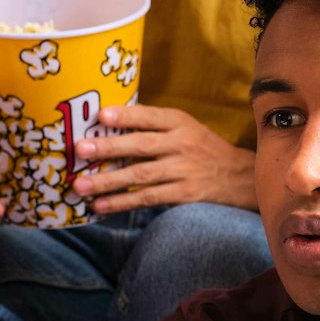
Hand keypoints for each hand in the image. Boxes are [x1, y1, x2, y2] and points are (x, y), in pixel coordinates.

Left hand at [71, 105, 256, 212]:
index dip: (126, 115)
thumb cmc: (201, 148)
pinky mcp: (185, 194)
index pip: (150, 116)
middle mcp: (182, 144)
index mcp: (179, 122)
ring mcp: (183, 170)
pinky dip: (123, 203)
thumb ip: (153, 125)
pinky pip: (148, 198)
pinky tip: (101, 206)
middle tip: (80, 150)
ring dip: (108, 181)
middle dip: (109, 148)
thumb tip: (105, 124)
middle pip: (141, 145)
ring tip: (81, 186)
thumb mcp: (185, 128)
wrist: (240, 177)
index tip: (100, 115)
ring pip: (141, 175)